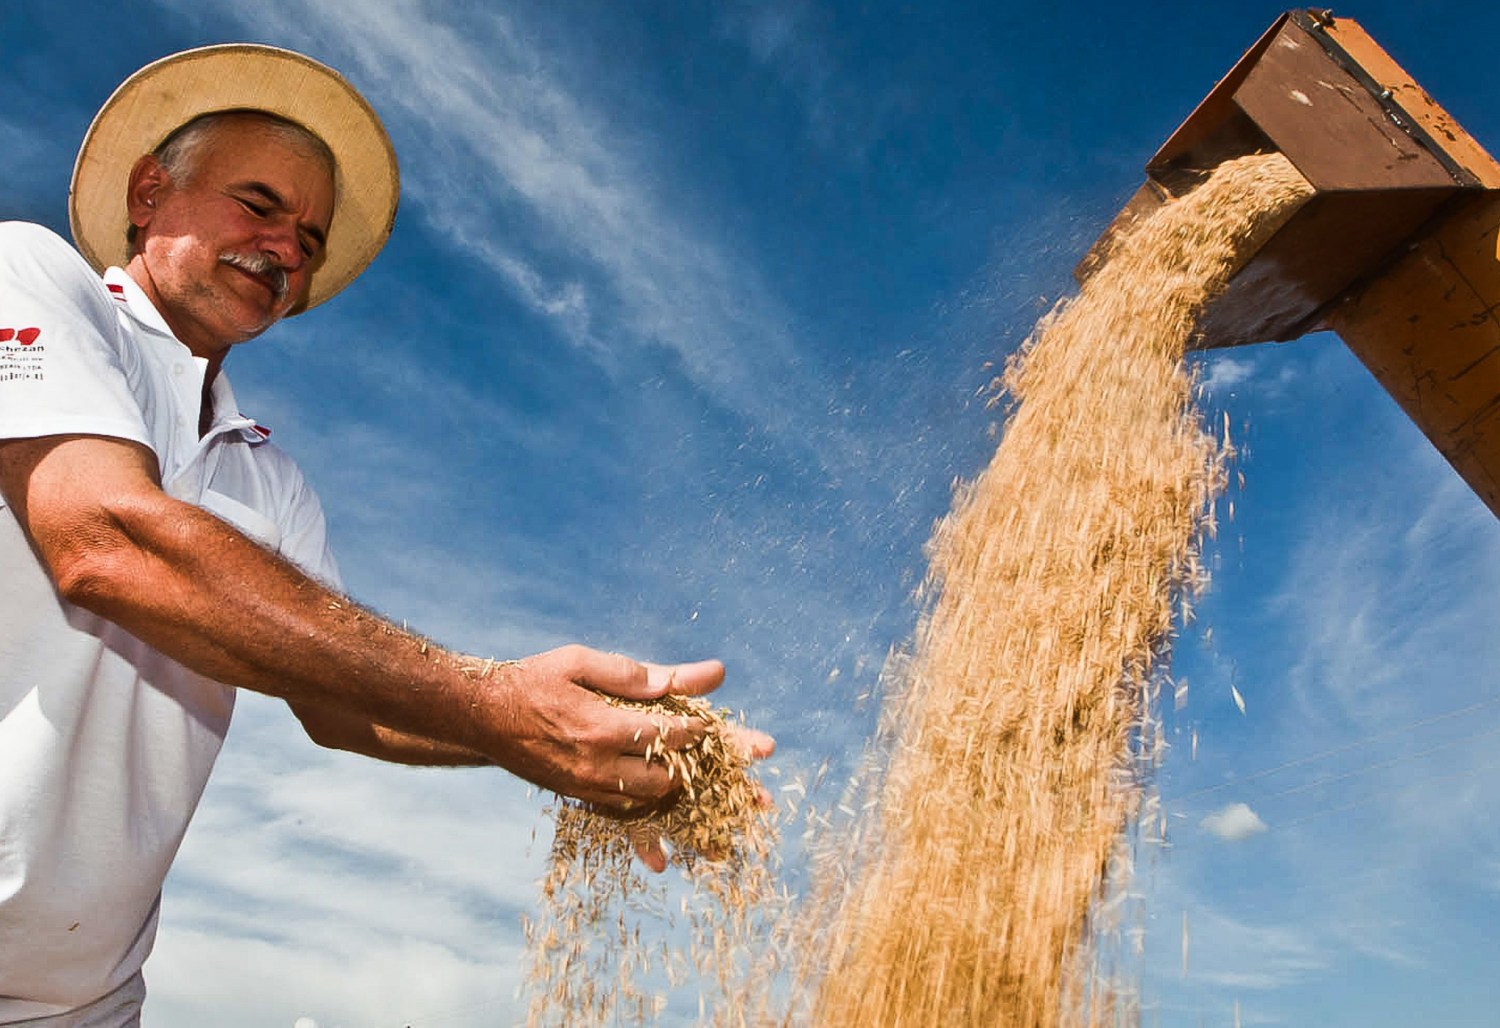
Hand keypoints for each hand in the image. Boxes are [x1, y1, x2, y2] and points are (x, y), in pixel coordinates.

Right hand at [486, 645, 773, 868]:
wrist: (482, 716)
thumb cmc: (534, 680)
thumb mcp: (582, 662)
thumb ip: (634, 673)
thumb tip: (689, 677)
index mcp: (602, 727)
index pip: (670, 734)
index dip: (703, 731)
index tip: (728, 731)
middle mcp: (597, 766)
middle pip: (667, 779)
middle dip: (705, 775)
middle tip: (741, 780)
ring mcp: (585, 787)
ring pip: (647, 804)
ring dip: (682, 805)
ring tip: (721, 819)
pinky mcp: (576, 797)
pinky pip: (618, 820)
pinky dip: (643, 832)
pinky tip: (664, 855)